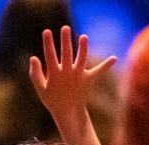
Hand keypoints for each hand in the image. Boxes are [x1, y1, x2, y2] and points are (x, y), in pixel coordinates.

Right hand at [28, 26, 115, 144]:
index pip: (50, 56)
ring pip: (81, 59)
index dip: (48, 44)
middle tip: (65, 28)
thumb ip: (35, 74)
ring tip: (84, 37)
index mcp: (54, 75)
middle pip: (66, 54)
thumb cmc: (52, 99)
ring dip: (83, 48)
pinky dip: (106, 65)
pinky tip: (114, 58)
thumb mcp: (41, 88)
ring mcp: (79, 76)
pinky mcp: (89, 80)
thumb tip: (33, 57)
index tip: (47, 31)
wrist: (68, 113)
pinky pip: (98, 71)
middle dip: (65, 41)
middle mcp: (67, 74)